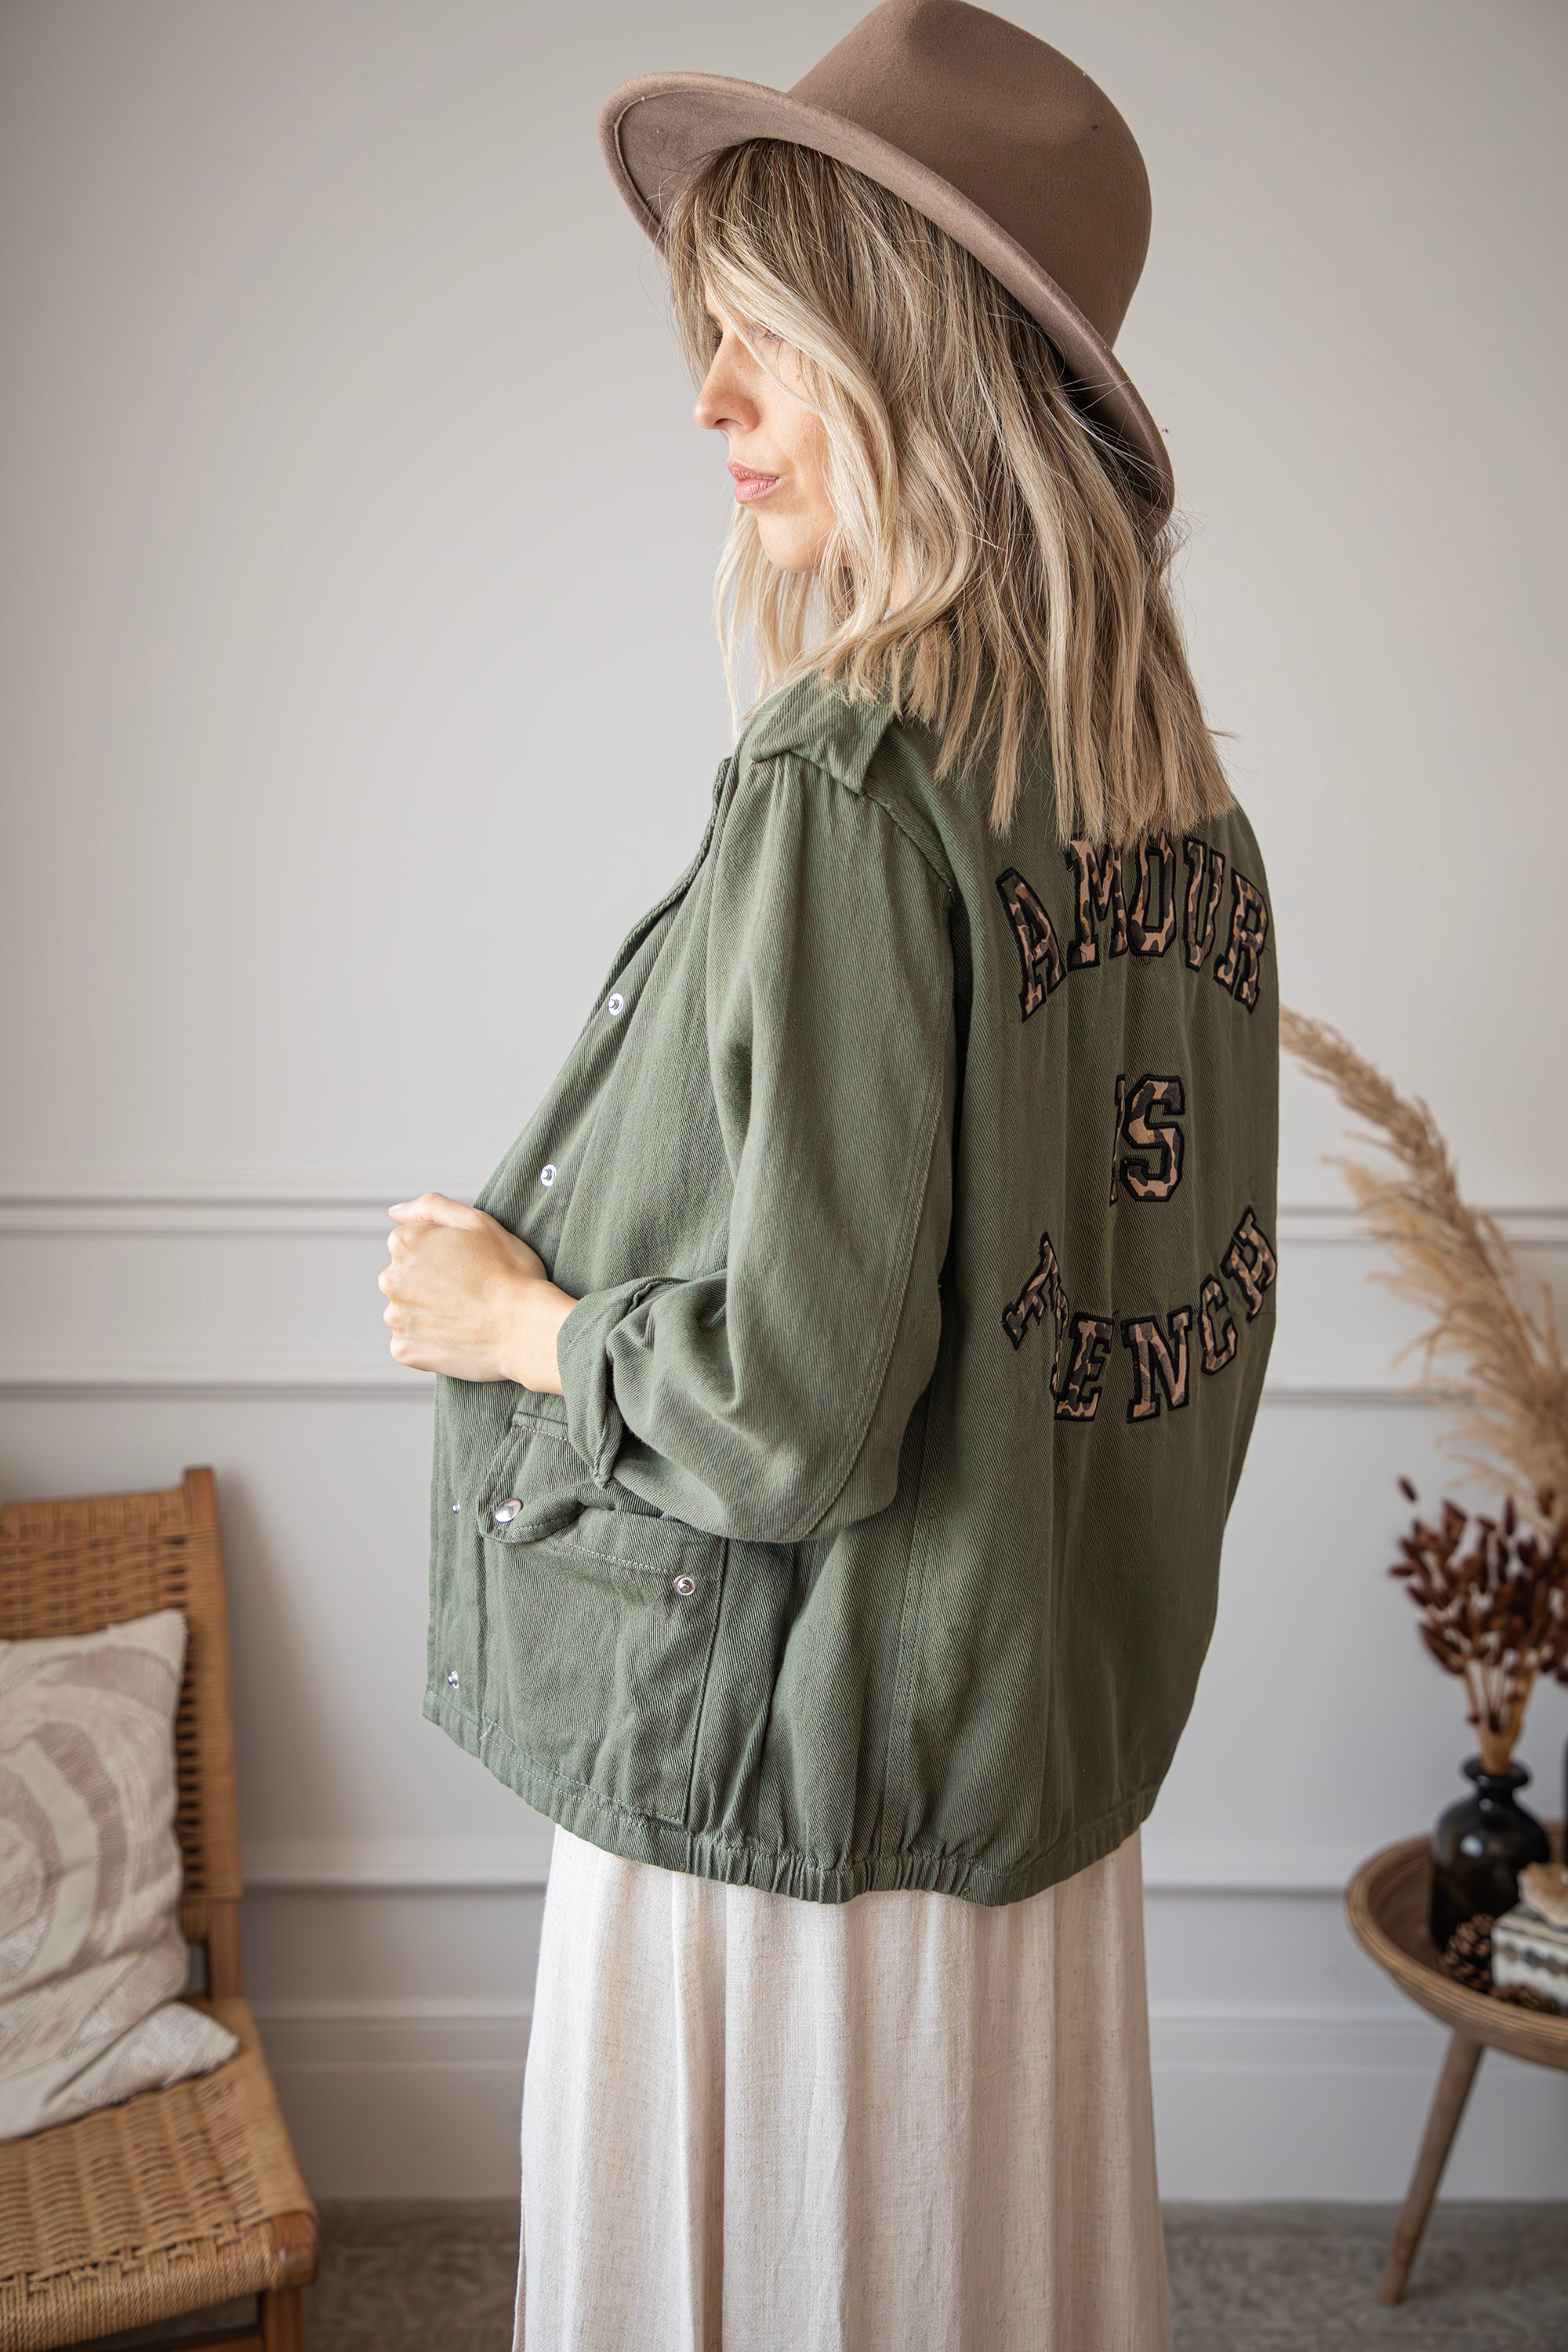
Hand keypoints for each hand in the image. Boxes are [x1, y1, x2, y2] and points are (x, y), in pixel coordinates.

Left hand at [378, 1192, 576, 1390]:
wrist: (526, 1328)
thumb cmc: (509, 1272)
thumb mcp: (477, 1222)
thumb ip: (431, 1207)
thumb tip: (394, 1212)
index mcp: (404, 1243)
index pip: (413, 1243)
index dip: (445, 1252)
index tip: (469, 1264)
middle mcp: (390, 1280)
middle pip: (405, 1277)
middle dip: (430, 1281)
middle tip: (470, 1290)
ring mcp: (395, 1318)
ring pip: (407, 1310)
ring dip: (429, 1312)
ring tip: (466, 1315)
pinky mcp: (403, 1350)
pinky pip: (411, 1341)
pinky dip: (429, 1340)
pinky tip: (457, 1336)